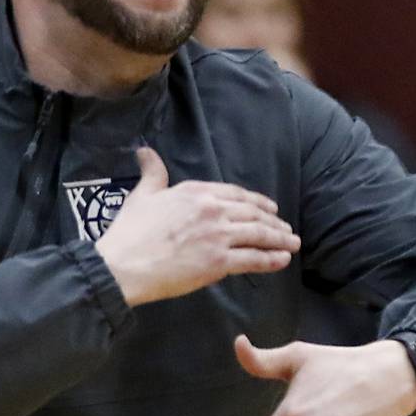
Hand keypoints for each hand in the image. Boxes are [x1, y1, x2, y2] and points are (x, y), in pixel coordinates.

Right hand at [94, 147, 299, 305]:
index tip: (268, 207)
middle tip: (285, 229)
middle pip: (252, 213)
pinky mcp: (219, 261)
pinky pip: (253, 259)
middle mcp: (212, 209)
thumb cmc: (129, 232)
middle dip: (273, 221)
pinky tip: (282, 260)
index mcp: (195, 191)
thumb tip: (145, 151)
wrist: (123, 264)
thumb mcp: (141, 195)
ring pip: (258, 234)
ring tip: (291, 243)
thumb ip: (152, 173)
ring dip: (279, 239)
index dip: (256, 201)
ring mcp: (218, 235)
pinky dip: (271, 259)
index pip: (236, 193)